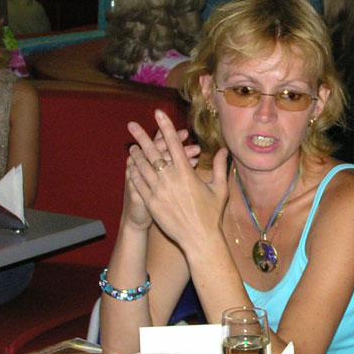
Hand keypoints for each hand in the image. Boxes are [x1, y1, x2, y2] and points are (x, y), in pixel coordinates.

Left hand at [126, 109, 229, 247]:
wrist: (199, 239)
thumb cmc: (212, 214)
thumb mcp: (220, 189)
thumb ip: (221, 167)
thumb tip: (223, 151)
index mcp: (187, 173)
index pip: (173, 144)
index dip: (165, 127)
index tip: (157, 114)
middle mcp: (170, 180)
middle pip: (152, 153)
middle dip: (141, 137)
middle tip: (131, 124)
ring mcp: (158, 192)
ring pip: (142, 168)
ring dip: (136, 155)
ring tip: (131, 147)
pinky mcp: (151, 204)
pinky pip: (139, 185)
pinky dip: (134, 174)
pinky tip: (130, 168)